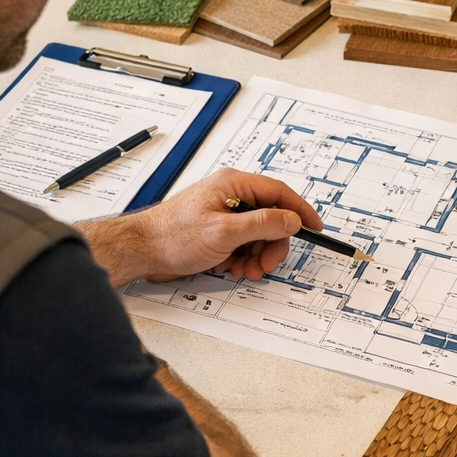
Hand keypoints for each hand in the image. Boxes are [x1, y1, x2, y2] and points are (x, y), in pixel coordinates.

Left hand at [80, 168, 324, 285]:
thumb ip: (262, 224)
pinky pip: (242, 244)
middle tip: (267, 264)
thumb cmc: (173, 235)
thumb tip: (291, 219)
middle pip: (270, 217)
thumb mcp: (224, 232)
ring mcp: (223, 213)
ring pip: (257, 234)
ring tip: (245, 271)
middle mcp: (230, 195)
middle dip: (273, 244)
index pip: (278, 192)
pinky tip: (231, 268)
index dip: (300, 211)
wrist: (141, 252)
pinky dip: (242, 259)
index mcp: (233, 185)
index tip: (315, 229)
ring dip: (257, 256)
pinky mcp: (216, 231)